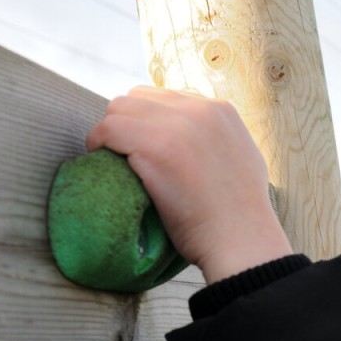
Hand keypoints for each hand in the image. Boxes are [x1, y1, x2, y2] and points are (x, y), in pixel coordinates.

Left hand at [86, 87, 290, 282]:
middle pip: (137, 98)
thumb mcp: (240, 161)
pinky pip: (107, 130)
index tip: (143, 150)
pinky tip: (105, 166)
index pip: (164, 98)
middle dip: (127, 125)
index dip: (147, 124)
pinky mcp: (155, 145)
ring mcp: (178, 124)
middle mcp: (200, 109)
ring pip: (118, 109)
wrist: (242, 242)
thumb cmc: (238, 218)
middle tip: (126, 158)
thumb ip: (216, 141)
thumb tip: (191, 141)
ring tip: (115, 163)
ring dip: (111, 135)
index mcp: (220, 111)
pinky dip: (98, 145)